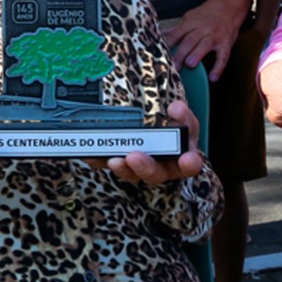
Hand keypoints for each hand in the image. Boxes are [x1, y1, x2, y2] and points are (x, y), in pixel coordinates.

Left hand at [89, 100, 204, 183]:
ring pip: (136, 174)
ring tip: (112, 159)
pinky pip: (115, 165)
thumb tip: (176, 107)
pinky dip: (101, 161)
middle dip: (146, 167)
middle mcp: (167, 164)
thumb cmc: (171, 120)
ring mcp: (146, 167)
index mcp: (185, 150)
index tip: (187, 159)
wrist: (153, 121)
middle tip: (133, 157)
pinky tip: (91, 156)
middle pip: (159, 172)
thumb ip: (179, 112)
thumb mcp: (179, 114)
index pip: (191, 160)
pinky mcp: (126, 165)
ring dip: (124, 168)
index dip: (190, 162)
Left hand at [164, 0, 243, 81]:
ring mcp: (215, 36)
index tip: (160, 54)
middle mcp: (202, 28)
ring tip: (190, 65)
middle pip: (189, 40)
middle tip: (173, 65)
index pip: (176, 33)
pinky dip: (219, 67)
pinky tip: (213, 77)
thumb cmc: (207, 14)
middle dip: (181, 53)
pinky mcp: (226, 43)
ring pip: (205, 45)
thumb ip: (177, 29)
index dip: (168, 44)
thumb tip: (161, 36)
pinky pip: (223, 56)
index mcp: (190, 23)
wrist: (228, 6)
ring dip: (197, 54)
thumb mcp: (190, 18)